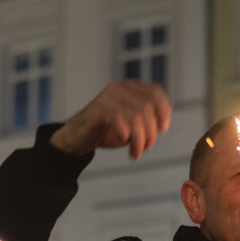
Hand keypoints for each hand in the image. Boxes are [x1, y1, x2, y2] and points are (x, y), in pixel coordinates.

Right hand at [50, 80, 171, 158]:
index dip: (164, 110)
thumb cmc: (105, 132)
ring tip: (136, 151)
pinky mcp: (98, 111)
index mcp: (128, 89)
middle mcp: (118, 89)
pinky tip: (126, 146)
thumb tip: (162, 122)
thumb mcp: (130, 125)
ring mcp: (107, 99)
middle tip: (146, 147)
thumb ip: (146, 120)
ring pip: (137, 116)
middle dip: (151, 131)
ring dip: (141, 139)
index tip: (163, 129)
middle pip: (148, 107)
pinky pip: (121, 121)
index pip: (155, 92)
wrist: (75, 139)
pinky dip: (128, 137)